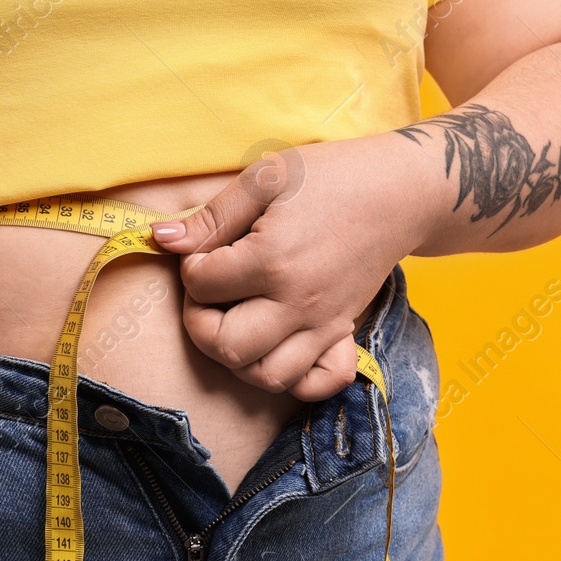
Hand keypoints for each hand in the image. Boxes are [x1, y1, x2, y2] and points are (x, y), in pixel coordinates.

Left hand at [148, 136, 432, 400]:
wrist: (400, 192)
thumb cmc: (330, 177)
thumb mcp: (266, 178)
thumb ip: (211, 216)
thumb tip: (160, 239)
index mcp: (273, 259)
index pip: (202, 286)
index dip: (190, 268)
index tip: (205, 251)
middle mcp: (297, 302)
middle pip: (226, 347)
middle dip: (200, 323)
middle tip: (208, 294)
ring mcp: (323, 324)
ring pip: (265, 376)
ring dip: (236, 356)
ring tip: (235, 320)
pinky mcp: (341, 333)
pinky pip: (316, 383)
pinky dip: (291, 379)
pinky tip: (274, 348)